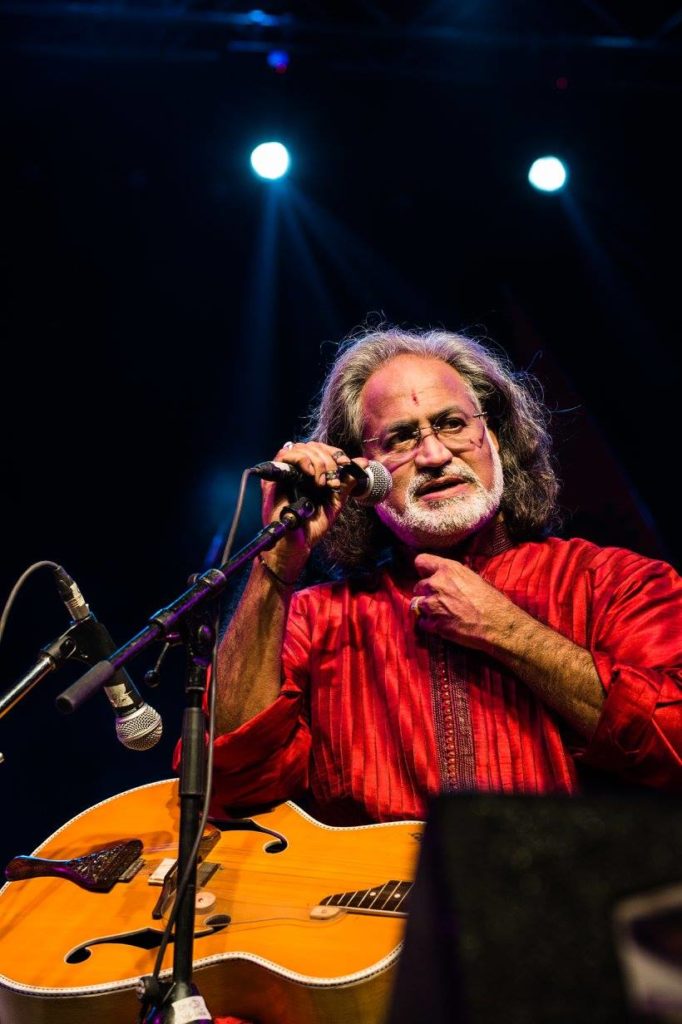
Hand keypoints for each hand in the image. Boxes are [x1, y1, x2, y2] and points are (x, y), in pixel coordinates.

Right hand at [262, 441, 366, 575]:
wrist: (298, 543)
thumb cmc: (313, 525)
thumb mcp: (336, 500)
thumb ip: (346, 481)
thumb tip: (362, 463)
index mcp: (311, 473)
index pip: (322, 449)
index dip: (335, 452)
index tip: (346, 463)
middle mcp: (297, 470)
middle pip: (312, 446)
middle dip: (328, 457)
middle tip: (332, 478)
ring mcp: (285, 472)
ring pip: (300, 448)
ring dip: (317, 460)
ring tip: (322, 482)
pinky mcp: (273, 477)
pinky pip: (284, 455)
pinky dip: (302, 459)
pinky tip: (311, 474)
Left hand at [412, 552, 520, 651]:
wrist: (497, 623)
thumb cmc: (491, 600)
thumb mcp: (473, 578)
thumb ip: (454, 576)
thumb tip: (447, 577)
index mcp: (448, 569)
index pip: (420, 561)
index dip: (423, 570)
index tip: (427, 576)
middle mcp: (436, 584)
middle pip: (417, 586)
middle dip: (425, 593)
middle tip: (438, 600)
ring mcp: (433, 604)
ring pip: (416, 604)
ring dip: (425, 608)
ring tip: (438, 613)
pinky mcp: (434, 624)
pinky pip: (422, 622)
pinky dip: (428, 624)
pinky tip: (440, 624)